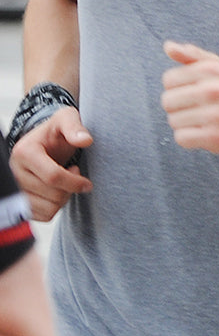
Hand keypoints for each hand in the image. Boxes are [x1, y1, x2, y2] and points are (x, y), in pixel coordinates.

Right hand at [7, 106, 92, 220]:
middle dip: (71, 188)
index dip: (75, 182)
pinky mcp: (19, 202)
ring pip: (48, 209)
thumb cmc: (56, 132)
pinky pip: (43, 216)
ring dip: (64, 199)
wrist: (42, 144)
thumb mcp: (66, 119)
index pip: (53, 176)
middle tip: (73, 173)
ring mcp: (14, 189)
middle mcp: (14, 172)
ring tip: (65, 182)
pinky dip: (56, 207)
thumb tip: (85, 140)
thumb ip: (75, 126)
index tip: (87, 182)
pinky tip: (56, 193)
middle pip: (53, 195)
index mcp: (24, 152)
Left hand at [160, 41, 218, 154]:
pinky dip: (189, 138)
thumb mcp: (218, 68)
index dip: (178, 87)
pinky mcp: (215, 137)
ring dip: (185, 123)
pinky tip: (204, 132)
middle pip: (167, 101)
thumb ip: (192, 55)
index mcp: (211, 70)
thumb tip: (168, 46)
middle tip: (198, 108)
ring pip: (173, 120)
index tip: (194, 91)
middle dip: (179, 106)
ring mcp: (215, 115)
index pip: (169, 80)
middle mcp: (213, 90)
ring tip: (204, 120)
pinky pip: (182, 138)